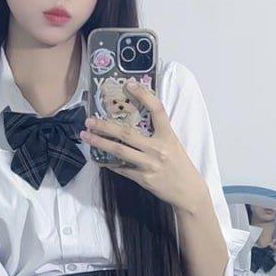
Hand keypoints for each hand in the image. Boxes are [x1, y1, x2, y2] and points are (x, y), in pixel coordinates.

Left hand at [79, 80, 205, 212]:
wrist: (188, 191)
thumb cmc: (180, 165)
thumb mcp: (173, 144)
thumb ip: (157, 133)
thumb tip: (134, 120)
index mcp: (168, 136)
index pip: (157, 110)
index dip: (143, 95)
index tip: (129, 84)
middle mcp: (158, 149)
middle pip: (127, 133)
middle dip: (105, 125)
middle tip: (89, 120)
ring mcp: (149, 165)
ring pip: (119, 151)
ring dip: (100, 143)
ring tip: (86, 136)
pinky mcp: (144, 179)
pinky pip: (122, 169)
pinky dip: (109, 163)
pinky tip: (99, 158)